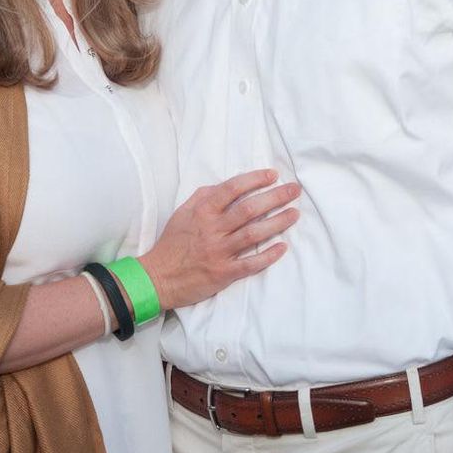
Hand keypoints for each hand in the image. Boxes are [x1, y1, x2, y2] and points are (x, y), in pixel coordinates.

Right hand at [140, 170, 299, 311]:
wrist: (158, 277)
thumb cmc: (172, 243)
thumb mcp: (182, 213)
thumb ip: (203, 197)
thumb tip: (225, 186)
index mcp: (203, 211)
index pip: (233, 189)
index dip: (255, 179)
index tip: (273, 175)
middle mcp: (213, 229)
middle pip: (249, 209)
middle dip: (275, 197)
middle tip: (294, 190)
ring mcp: (219, 252)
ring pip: (254, 234)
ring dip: (278, 222)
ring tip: (294, 214)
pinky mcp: (224, 273)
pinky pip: (251, 263)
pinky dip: (268, 255)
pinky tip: (283, 247)